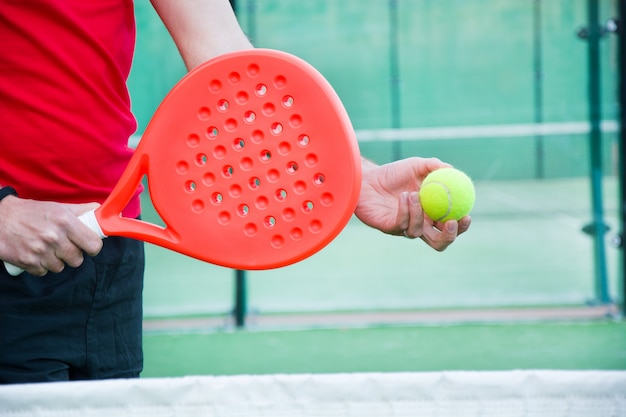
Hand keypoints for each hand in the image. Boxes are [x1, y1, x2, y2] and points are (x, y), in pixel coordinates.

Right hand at [0, 196, 103, 275]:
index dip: (93, 247)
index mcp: (65, 221)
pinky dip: (41, 265)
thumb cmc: (31, 212)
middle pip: (77, 260)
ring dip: (56, 261)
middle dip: (72, 255)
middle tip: (64, 246)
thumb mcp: (58, 207)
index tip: (88, 246)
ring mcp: (41, 251)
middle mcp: (54, 237)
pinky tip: (35, 254)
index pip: (93, 245)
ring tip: (47, 248)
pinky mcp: (28, 262)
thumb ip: (81, 211)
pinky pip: (44, 272)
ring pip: (61, 267)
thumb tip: (100, 211)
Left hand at [354, 157, 470, 250]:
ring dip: (419, 213)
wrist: (367, 177)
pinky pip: (401, 225)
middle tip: (451, 222)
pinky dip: (405, 210)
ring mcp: (403, 227)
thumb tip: (453, 171)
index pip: (450, 226)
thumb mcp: (416, 165)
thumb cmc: (392, 173)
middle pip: (439, 242)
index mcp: (431, 213)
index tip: (466, 216)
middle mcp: (419, 223)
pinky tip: (403, 195)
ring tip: (412, 193)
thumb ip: (435, 166)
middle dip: (448, 236)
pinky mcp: (389, 227)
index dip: (461, 227)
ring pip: (418, 232)